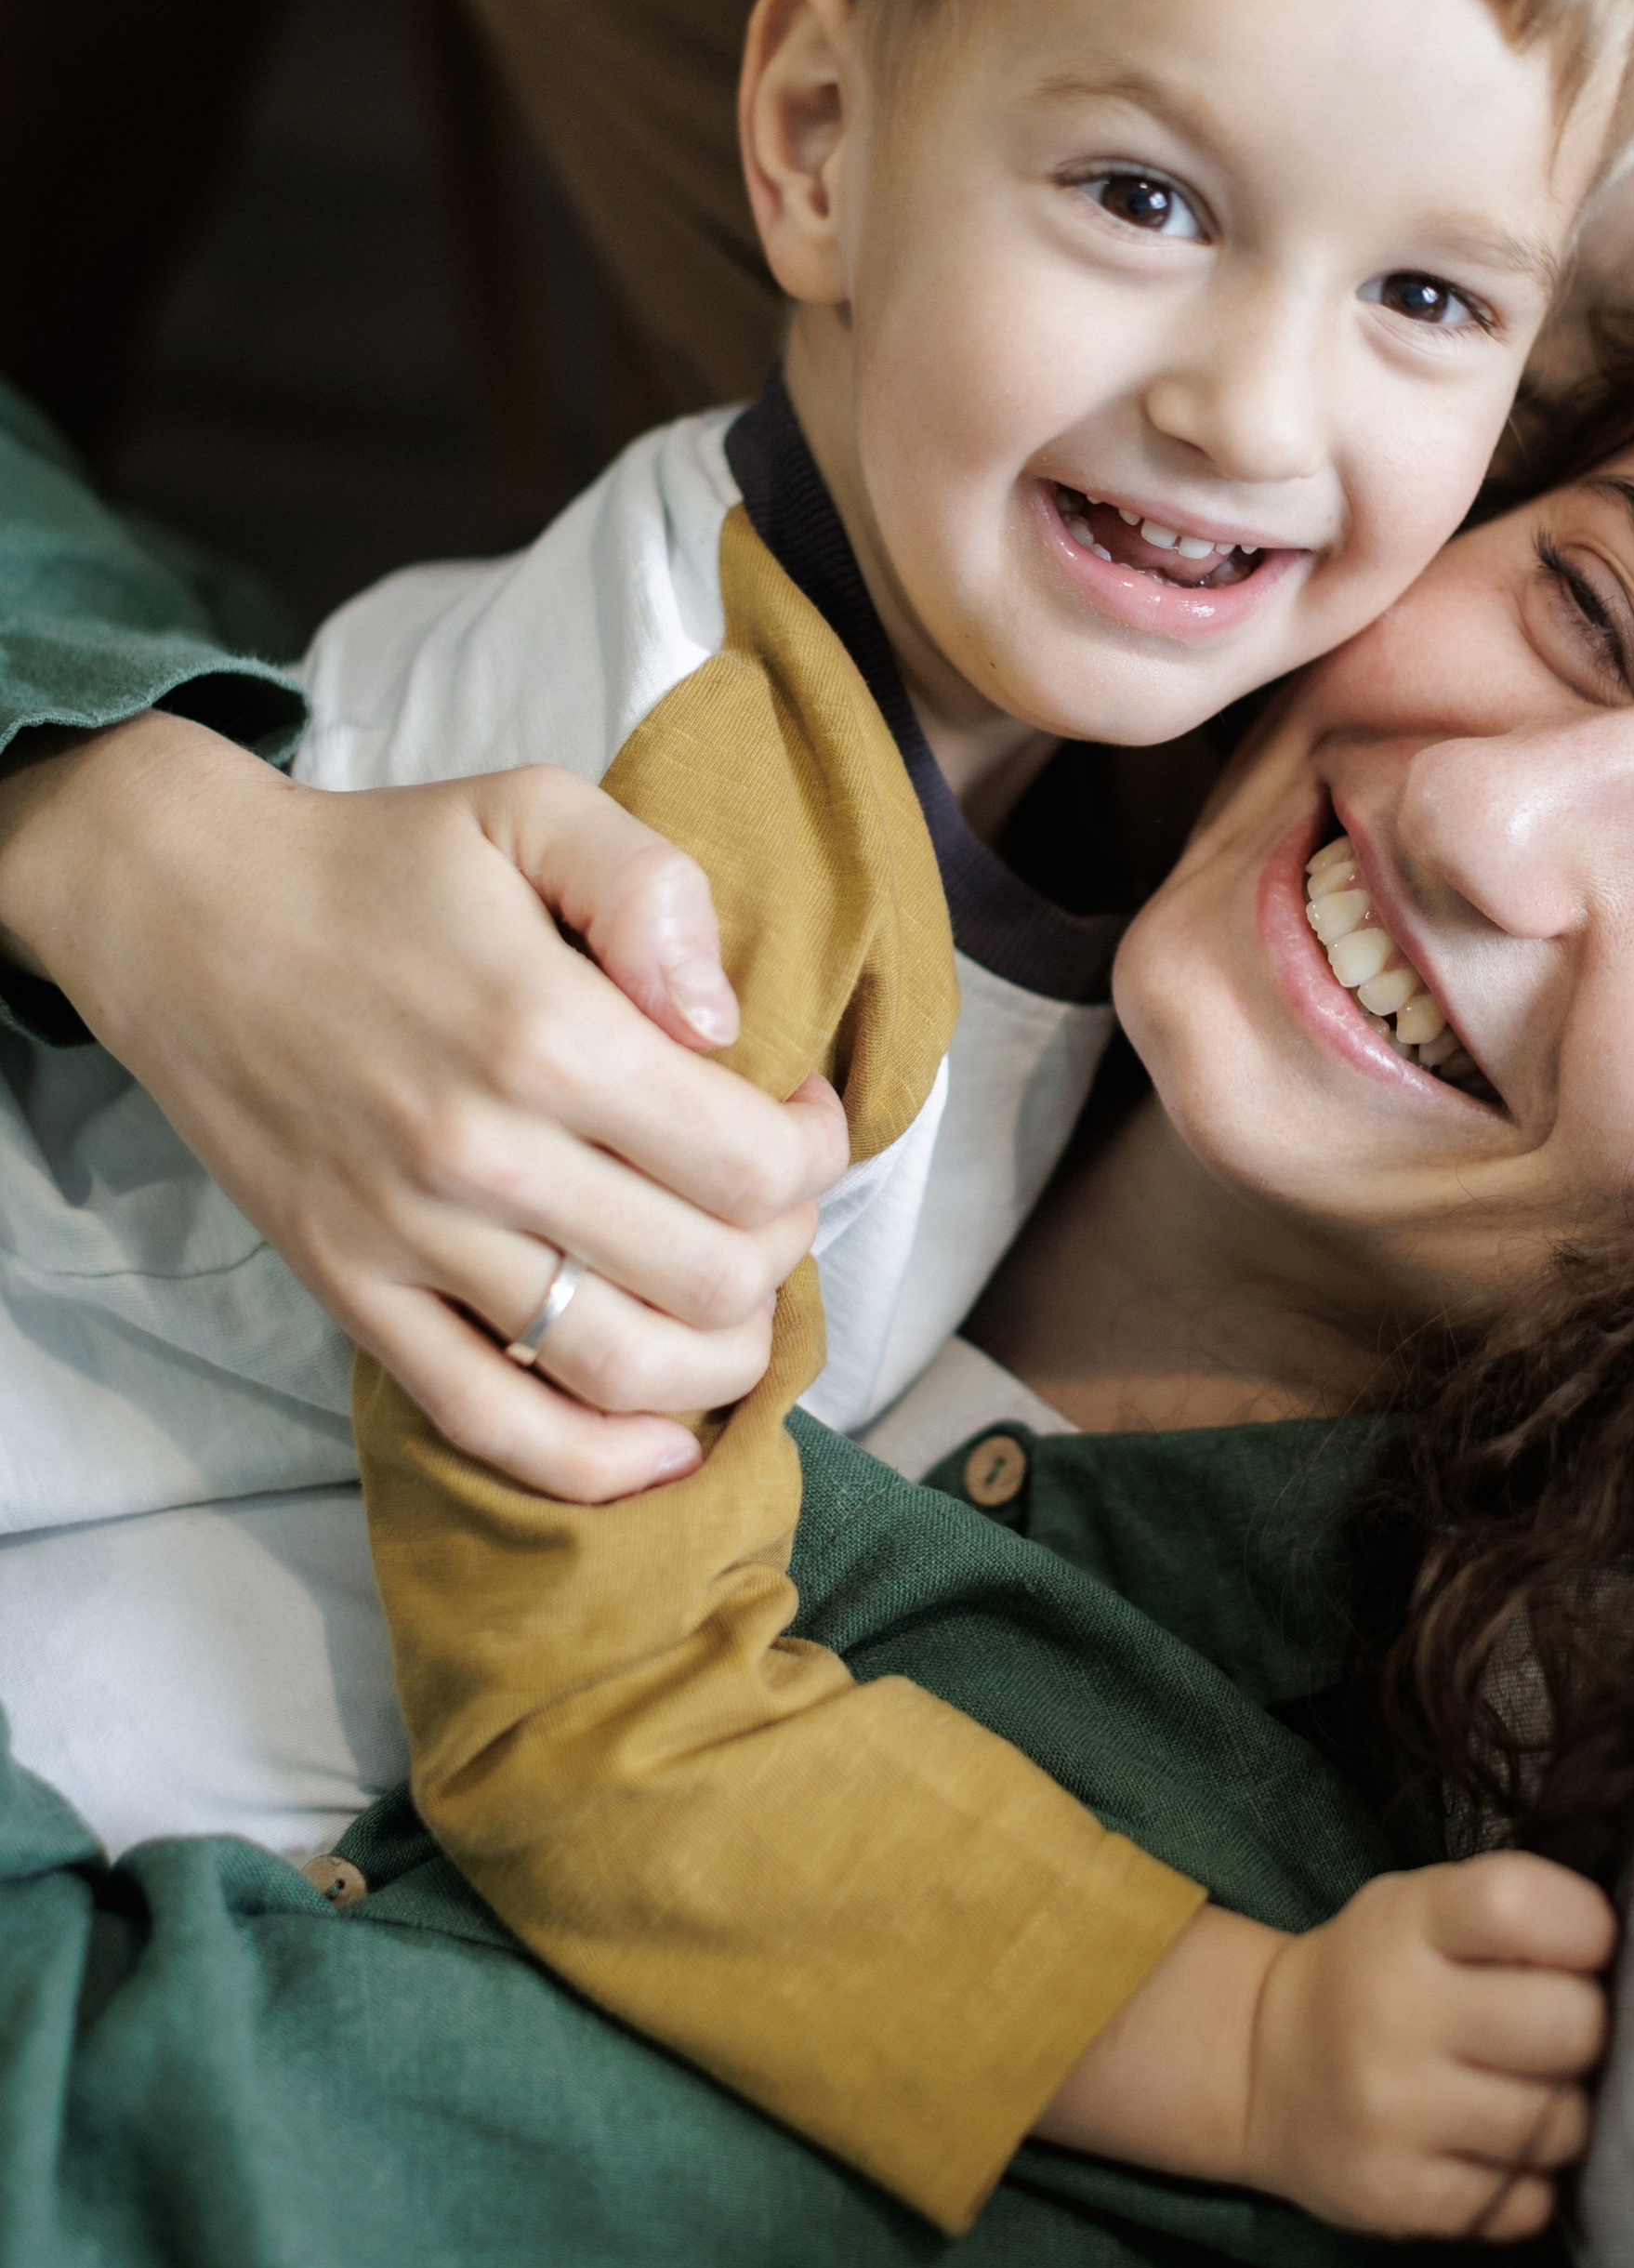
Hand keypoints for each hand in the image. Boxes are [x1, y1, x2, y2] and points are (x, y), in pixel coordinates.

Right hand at [0, 714, 845, 1498]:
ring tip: (737, 1303)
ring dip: (720, 1358)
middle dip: (780, 1247)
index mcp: (543, 1033)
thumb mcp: (528, 807)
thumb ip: (650, 887)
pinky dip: (592, 1460)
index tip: (798, 1112)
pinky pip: (486, 1421)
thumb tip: (723, 1020)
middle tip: (766, 1197)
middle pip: (709, 1273)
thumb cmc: (378, 863)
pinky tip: (664, 1444)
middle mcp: (481, 1154)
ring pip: (620, 1366)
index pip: (749, 1162)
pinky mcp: (351, 1291)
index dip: (813, 1151)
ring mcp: (410, 1238)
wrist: (185, 916)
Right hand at [1035, 1854, 1613, 2239]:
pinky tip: (1489, 2146)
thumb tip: (1625, 1957)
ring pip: (1559, 2123)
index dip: (1582, 1925)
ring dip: (1562, 2109)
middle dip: (1585, 2027)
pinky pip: (1526, 2202)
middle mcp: (1392, 2014)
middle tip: (1557, 2027)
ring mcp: (1391, 2115)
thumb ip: (1513, 1913)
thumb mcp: (1424, 1908)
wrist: (1266, 2067)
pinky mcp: (1397, 2200)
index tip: (1585, 1943)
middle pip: (1569, 2025)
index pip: (1518, 1904)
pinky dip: (1526, 2178)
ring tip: (1521, 2087)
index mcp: (1408, 1923)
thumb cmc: (1384, 1971)